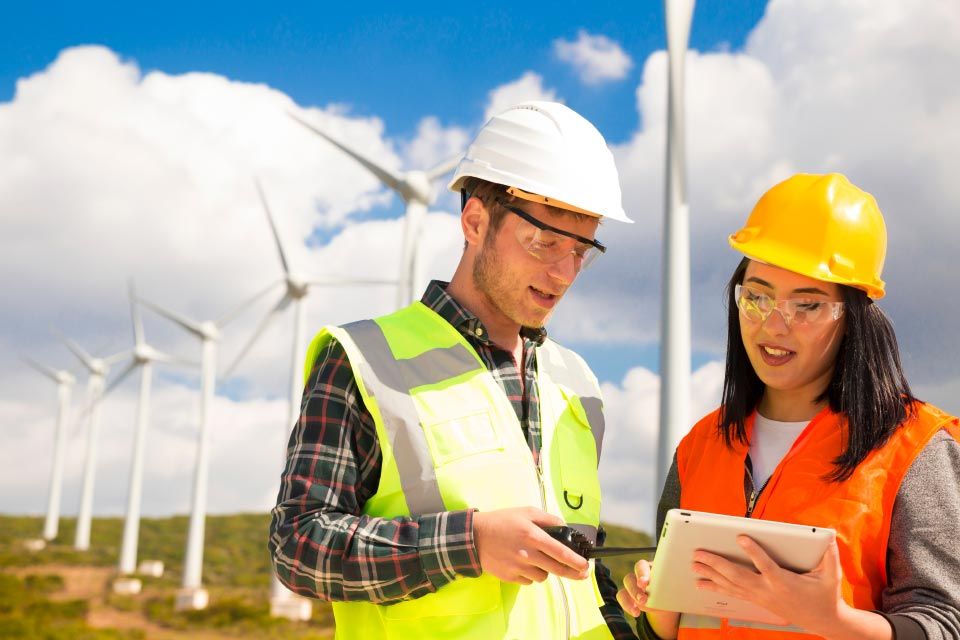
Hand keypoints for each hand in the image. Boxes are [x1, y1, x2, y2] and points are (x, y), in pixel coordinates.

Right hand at [472, 507, 588, 584]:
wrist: (474, 536)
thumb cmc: (502, 521)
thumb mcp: (526, 512)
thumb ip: (548, 519)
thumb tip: (565, 528)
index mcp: (533, 536)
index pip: (561, 552)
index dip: (576, 561)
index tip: (586, 566)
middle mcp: (527, 554)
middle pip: (557, 569)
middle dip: (572, 573)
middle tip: (581, 574)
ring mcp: (518, 567)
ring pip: (543, 577)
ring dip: (546, 570)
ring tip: (538, 560)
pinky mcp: (510, 577)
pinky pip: (528, 581)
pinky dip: (530, 574)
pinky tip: (524, 564)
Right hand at [617, 559, 679, 638]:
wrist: (667, 600)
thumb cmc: (672, 589)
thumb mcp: (675, 586)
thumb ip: (673, 584)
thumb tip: (681, 585)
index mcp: (651, 567)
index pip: (641, 566)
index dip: (642, 574)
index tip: (645, 583)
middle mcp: (639, 573)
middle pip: (631, 577)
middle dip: (636, 589)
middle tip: (643, 599)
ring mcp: (632, 583)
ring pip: (626, 585)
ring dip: (632, 596)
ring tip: (640, 607)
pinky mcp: (628, 594)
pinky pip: (622, 596)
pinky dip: (627, 605)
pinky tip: (636, 612)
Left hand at [692, 536, 847, 632]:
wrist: (823, 620)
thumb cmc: (825, 596)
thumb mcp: (832, 576)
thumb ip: (829, 556)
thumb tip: (828, 536)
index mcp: (785, 582)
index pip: (766, 565)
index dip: (753, 551)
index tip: (740, 536)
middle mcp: (768, 591)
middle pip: (738, 577)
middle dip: (717, 564)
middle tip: (699, 553)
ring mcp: (760, 597)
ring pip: (731, 586)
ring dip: (711, 575)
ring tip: (694, 565)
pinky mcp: (757, 600)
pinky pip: (733, 593)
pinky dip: (715, 587)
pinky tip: (701, 583)